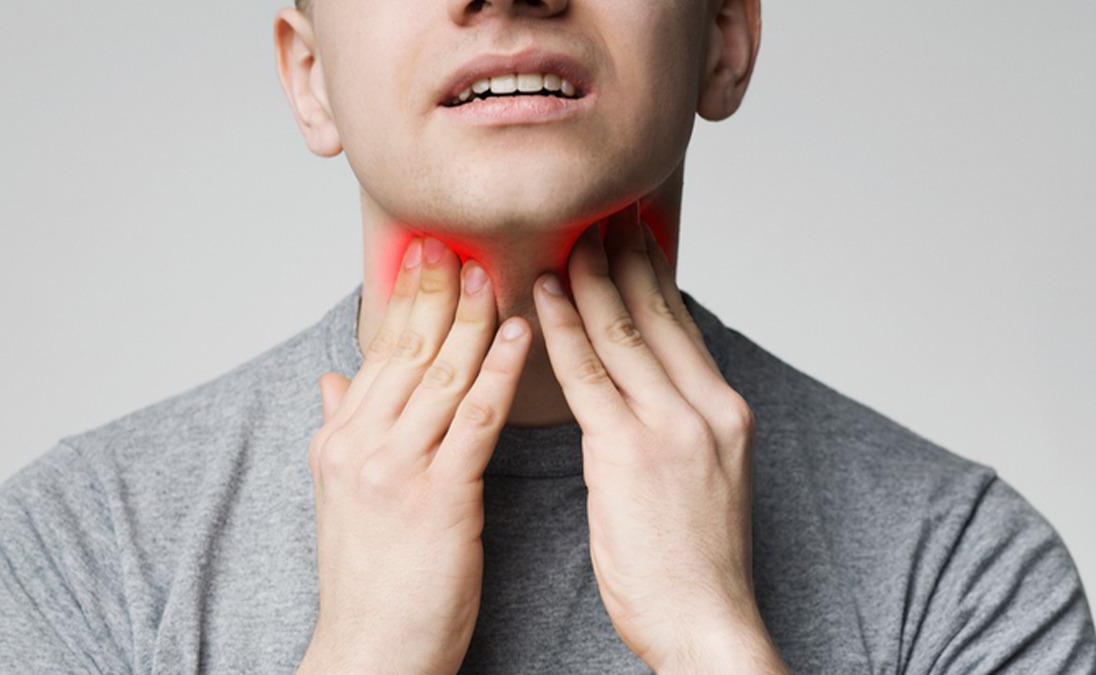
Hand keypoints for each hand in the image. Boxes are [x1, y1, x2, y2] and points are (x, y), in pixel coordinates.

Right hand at [302, 236, 531, 674]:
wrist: (370, 653)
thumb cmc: (369, 580)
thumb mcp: (339, 497)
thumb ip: (339, 429)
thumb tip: (332, 379)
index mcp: (340, 440)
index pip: (378, 353)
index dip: (404, 298)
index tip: (426, 252)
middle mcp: (360, 445)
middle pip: (406, 351)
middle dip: (436, 291)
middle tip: (458, 240)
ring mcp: (395, 469)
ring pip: (440, 375)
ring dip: (471, 318)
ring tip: (496, 273)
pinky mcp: (438, 498)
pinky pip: (473, 419)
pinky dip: (497, 371)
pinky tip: (520, 335)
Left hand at [532, 204, 786, 673]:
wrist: (708, 620)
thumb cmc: (697, 562)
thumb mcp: (708, 479)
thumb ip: (680, 425)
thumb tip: (649, 389)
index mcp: (726, 411)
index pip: (682, 326)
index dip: (655, 276)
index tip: (637, 236)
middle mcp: (706, 407)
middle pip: (658, 313)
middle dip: (627, 257)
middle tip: (604, 212)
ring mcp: (671, 426)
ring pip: (623, 331)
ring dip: (590, 278)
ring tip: (568, 236)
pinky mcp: (629, 452)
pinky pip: (588, 375)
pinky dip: (563, 328)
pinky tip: (543, 295)